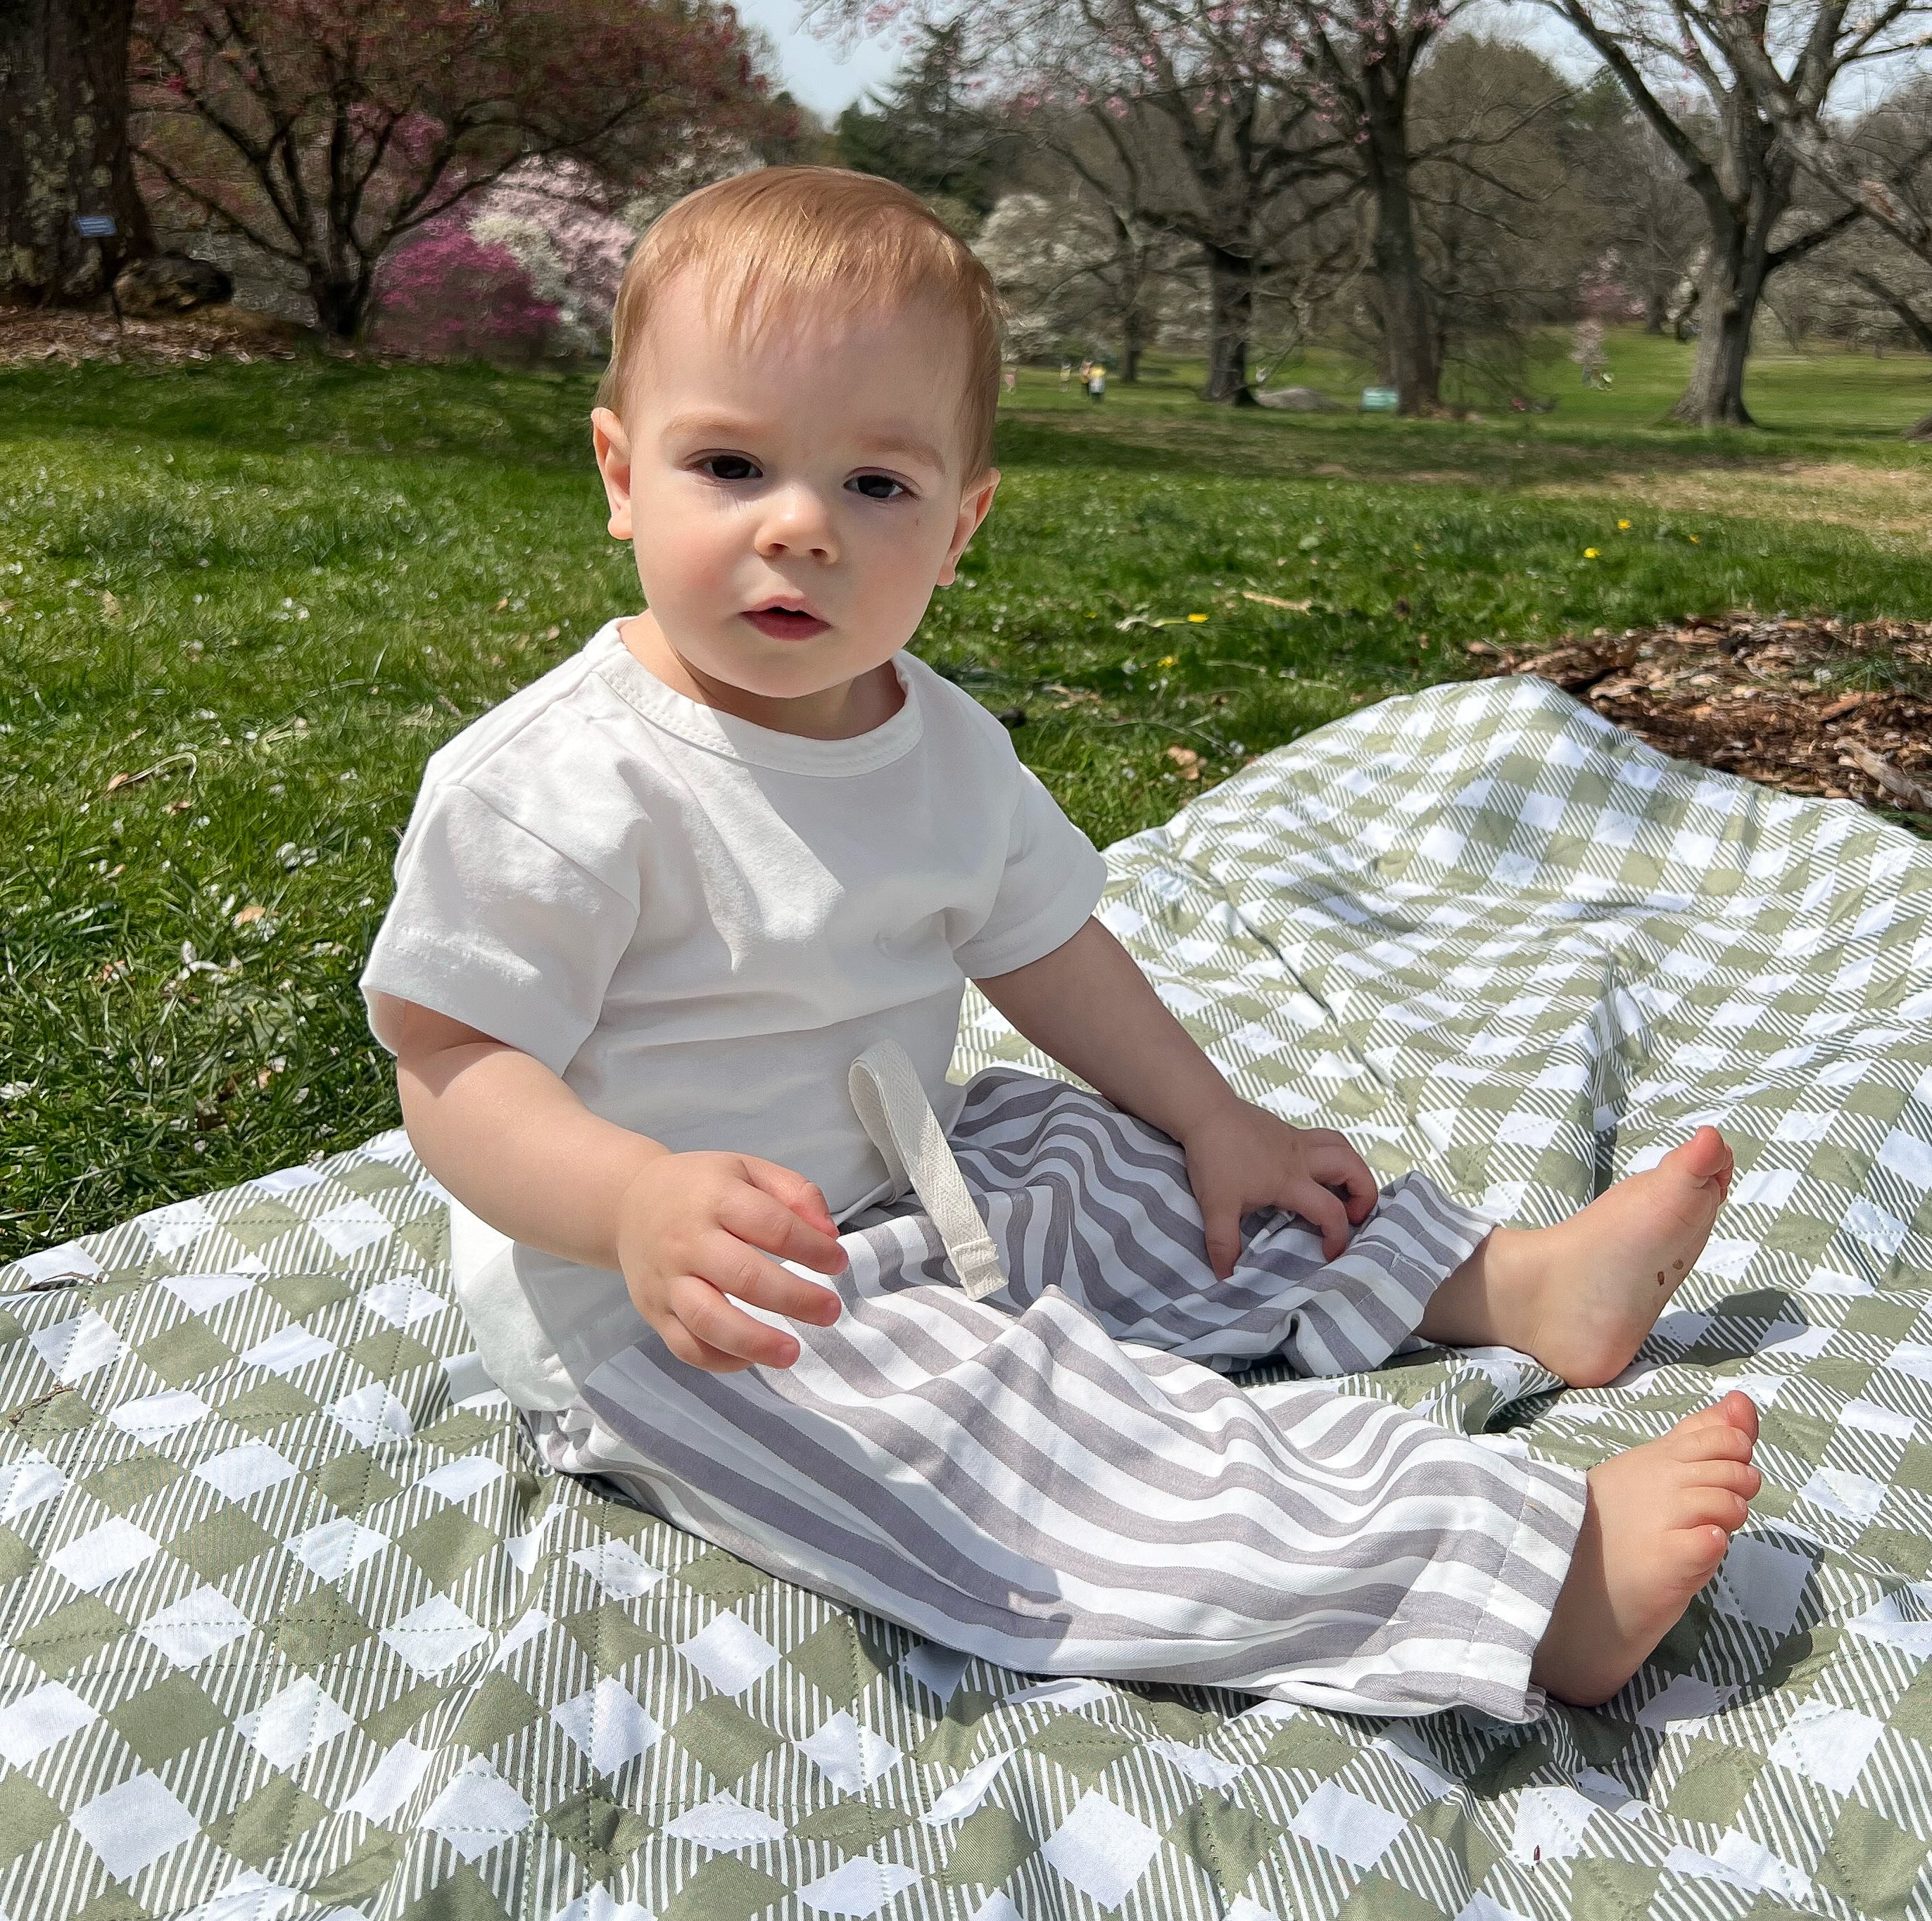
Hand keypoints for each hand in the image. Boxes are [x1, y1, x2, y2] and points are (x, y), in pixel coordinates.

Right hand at [615, 1152, 846, 1370]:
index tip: (838, 1262)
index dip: (812, 1248)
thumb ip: (796, 1193)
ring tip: (792, 1353)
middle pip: (743, 1277)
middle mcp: (687, 1240)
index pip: (771, 1225)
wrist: (628, 1203)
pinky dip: (720, 1360)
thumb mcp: (749, 1170)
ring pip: (708, 1320)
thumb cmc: (702, 1188)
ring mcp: (667, 1280)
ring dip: (755, 1342)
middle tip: (830, 1311)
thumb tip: (829, 1235)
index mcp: (715, 1197)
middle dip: (794, 1299)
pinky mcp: (653, 1311)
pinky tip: (752, 1358)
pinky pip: (686, 1346)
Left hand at [1179, 1101, 1378, 1275]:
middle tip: (1354, 1215)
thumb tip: (1226, 1276)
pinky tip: (1315, 1171)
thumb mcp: (1215, 1206)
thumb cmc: (1214, 1157)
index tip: (1329, 1253)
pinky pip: (1323, 1140)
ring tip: (1344, 1191)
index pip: (1330, 1211)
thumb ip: (1222, 1244)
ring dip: (1353, 1169)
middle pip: (1353, 1167)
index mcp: (1291, 1180)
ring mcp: (1297, 1140)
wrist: (1204, 1111)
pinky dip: (1333, 1155)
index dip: (1338, 1236)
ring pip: (1343, 1147)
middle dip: (1366, 1194)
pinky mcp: (1288, 1131)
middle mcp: (1302, 1158)